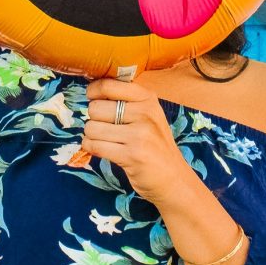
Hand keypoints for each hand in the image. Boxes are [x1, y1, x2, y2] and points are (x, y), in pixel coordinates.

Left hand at [82, 79, 196, 205]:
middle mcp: (145, 113)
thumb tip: (91, 91)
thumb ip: (126, 102)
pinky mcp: (131, 155)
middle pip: (95, 108)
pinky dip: (91, 148)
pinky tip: (101, 149)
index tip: (93, 99)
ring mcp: (139, 134)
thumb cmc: (155, 146)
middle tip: (104, 128)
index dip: (93, 92)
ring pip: (92, 127)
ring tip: (105, 140)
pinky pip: (95, 145)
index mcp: (147, 98)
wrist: (174, 179)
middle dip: (93, 119)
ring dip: (91, 136)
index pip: (108, 85)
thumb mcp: (148, 116)